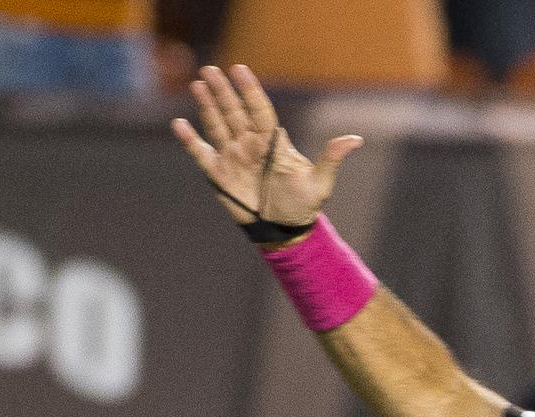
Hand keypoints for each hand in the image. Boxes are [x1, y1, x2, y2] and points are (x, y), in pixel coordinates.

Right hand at [172, 65, 361, 231]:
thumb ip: (331, 159)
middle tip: (211, 69)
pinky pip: (201, 153)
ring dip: (206, 105)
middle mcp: (250, 143)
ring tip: (198, 84)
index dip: (249, 89)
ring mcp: (233, 156)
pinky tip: (179, 124)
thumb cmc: (304, 205)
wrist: (285, 230)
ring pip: (217, 125)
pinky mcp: (218, 174)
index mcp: (272, 141)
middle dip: (223, 91)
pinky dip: (190, 139)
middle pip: (234, 111)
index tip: (240, 69)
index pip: (259, 109)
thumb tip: (355, 139)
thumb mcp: (320, 183)